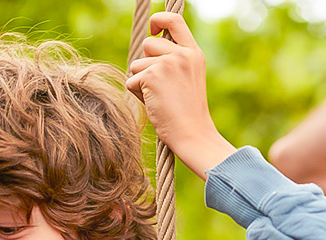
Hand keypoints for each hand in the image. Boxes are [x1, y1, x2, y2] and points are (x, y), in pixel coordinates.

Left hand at [126, 12, 234, 178]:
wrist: (193, 134)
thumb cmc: (188, 112)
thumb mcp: (188, 77)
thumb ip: (174, 59)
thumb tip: (150, 42)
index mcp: (194, 53)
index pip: (174, 19)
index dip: (158, 19)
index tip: (153, 29)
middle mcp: (182, 54)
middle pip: (149, 44)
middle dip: (147, 64)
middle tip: (163, 88)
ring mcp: (167, 63)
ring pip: (137, 64)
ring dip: (142, 83)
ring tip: (161, 99)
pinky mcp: (152, 76)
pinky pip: (131, 80)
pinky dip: (138, 95)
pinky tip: (155, 105)